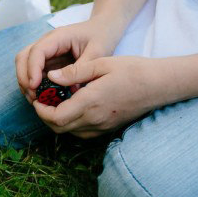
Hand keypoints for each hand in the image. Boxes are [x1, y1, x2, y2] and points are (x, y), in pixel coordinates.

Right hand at [15, 18, 121, 102]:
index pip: (37, 51)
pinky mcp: (47, 61)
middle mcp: (47, 43)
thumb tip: (67, 88)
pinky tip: (42, 96)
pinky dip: (34, 85)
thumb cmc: (102, 37)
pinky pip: (34, 73)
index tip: (35, 86)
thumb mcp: (97, 52)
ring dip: (26, 83)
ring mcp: (45, 52)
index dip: (32, 69)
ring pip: (25, 66)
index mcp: (58, 37)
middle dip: (24, 78)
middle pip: (23, 58)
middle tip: (34, 96)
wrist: (104, 28)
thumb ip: (81, 69)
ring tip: (36, 99)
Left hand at [33, 56, 175, 137]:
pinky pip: (81, 133)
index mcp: (90, 102)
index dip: (41, 111)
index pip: (55, 117)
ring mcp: (101, 127)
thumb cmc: (132, 70)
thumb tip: (51, 77)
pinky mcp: (107, 130)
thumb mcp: (102, 63)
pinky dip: (70, 125)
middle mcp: (94, 119)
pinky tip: (72, 109)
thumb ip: (75, 72)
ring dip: (57, 121)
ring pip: (68, 132)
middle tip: (42, 101)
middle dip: (45, 116)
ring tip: (55, 104)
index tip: (38, 98)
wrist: (159, 85)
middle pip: (58, 128)